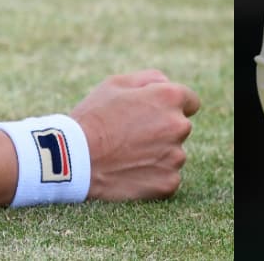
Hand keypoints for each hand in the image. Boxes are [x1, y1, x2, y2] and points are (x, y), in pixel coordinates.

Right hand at [69, 70, 200, 200]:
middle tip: (130, 135)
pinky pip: (167, 177)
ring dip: (157, 153)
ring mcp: (175, 158)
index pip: (191, 102)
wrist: (72, 159)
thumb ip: (150, 79)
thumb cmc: (93, 118)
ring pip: (173, 153)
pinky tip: (129, 172)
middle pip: (180, 127)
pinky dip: (152, 176)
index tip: (154, 114)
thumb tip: (167, 84)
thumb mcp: (115, 84)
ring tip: (126, 155)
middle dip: (162, 129)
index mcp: (169, 98)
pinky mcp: (168, 183)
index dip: (171, 106)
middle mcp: (178, 126)